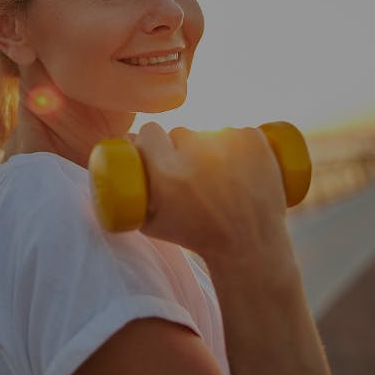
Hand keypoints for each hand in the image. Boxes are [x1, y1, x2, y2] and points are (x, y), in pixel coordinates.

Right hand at [131, 122, 288, 259]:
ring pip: (209, 131)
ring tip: (220, 176)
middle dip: (182, 148)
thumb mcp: (150, 223)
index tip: (159, 152)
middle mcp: (196, 153)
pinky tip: (241, 166)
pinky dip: (238, 144)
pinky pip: (237, 130)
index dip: (153, 141)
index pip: (149, 131)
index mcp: (167, 173)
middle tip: (192, 172)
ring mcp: (228, 143)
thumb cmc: (195, 236)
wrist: (250, 245)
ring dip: (210, 147)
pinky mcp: (254, 139)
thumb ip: (126, 192)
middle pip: (180, 132)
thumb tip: (120, 151)